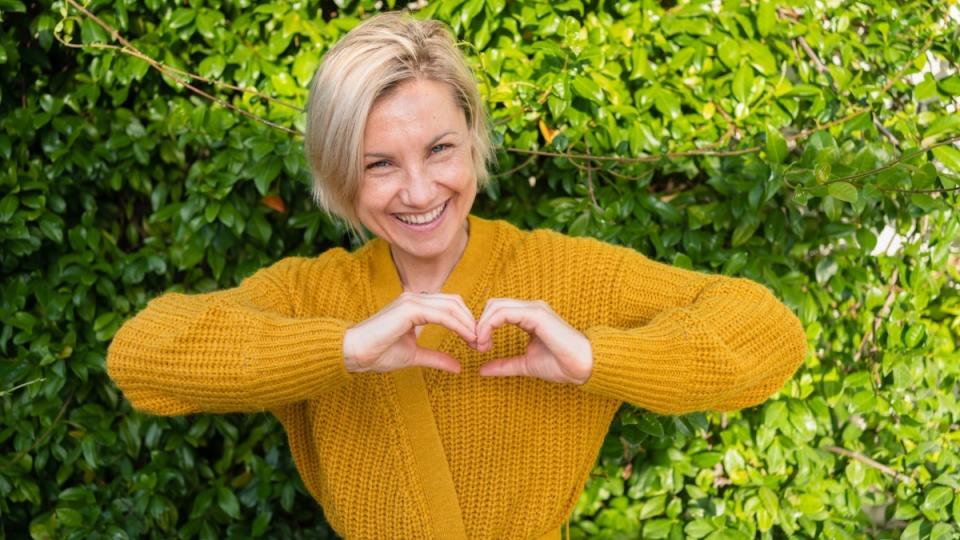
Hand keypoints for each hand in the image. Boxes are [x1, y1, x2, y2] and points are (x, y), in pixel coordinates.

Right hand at [343, 292, 476, 373]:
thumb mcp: (414, 356)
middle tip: (482, 343)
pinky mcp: (409, 309)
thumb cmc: (378, 353)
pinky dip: (458, 325)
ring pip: (451, 306)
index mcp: (416, 306)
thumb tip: (458, 366)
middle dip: (471, 321)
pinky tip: (467, 338)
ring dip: (468, 324)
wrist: (354, 354)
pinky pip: (441, 314)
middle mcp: (415, 298)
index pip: (450, 306)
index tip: (477, 343)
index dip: (466, 322)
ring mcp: (411, 301)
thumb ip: (436, 357)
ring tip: (477, 342)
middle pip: (455, 302)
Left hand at [475, 299, 592, 384]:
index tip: (479, 347)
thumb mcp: (524, 364)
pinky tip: (487, 341)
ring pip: (496, 305)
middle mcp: (531, 309)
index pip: (498, 311)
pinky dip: (489, 325)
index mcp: (529, 316)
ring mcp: (534, 309)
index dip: (483, 326)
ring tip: (481, 345)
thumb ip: (504, 365)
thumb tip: (481, 369)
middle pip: (493, 304)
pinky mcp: (536, 315)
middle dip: (480, 323)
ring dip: (482, 325)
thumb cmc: (560, 364)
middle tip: (477, 346)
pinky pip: (504, 313)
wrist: (582, 367)